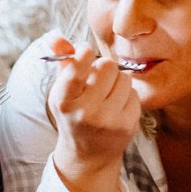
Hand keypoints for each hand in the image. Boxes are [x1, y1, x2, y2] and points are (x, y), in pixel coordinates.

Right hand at [45, 37, 140, 182]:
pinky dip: (127, 96)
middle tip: (98, 78)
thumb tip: (56, 37)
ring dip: (117, 81)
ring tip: (107, 94)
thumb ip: (63, 61)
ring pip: (124, 78)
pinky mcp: (127, 126)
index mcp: (64, 101)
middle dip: (104, 67)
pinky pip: (135, 94)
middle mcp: (84, 112)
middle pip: (107, 66)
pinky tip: (117, 107)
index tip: (86, 51)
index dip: (84, 53)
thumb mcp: (63, 90)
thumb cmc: (74, 113)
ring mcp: (107, 121)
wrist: (88, 154)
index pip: (77, 68)